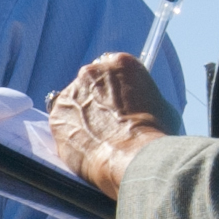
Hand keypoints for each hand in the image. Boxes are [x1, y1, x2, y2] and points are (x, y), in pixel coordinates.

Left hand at [48, 52, 173, 196]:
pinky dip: (69, 134)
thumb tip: (144, 105)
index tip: (115, 102)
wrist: (134, 155)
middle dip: (95, 102)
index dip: (113, 88)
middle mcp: (92, 71)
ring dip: (80, 117)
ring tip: (96, 139)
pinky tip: (84, 146)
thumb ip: (145, 99)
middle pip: (89, 84)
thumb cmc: (155, 134)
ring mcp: (71, 92)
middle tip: (105, 123)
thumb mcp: (162, 106)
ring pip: (73, 104)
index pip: (111, 68)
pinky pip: (61, 123)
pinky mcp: (57, 115)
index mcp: (121, 63)